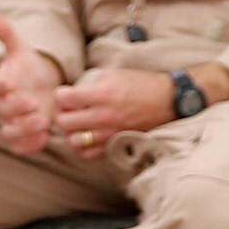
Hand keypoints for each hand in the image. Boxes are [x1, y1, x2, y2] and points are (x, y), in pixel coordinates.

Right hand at [0, 15, 62, 159]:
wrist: (42, 84)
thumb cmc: (29, 67)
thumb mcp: (21, 48)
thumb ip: (7, 33)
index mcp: (1, 83)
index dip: (1, 86)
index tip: (12, 84)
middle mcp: (3, 104)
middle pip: (2, 111)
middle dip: (17, 110)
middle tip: (35, 104)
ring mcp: (12, 121)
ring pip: (9, 133)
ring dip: (24, 130)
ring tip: (44, 122)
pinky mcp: (23, 135)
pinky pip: (20, 147)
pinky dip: (30, 146)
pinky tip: (45, 138)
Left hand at [48, 68, 176, 154]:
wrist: (166, 101)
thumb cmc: (141, 84)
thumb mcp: (114, 74)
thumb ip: (90, 84)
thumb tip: (72, 92)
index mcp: (102, 94)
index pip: (64, 99)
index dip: (61, 95)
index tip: (66, 94)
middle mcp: (103, 116)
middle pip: (63, 122)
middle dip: (62, 114)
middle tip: (69, 110)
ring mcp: (109, 133)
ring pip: (73, 141)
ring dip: (72, 132)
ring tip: (78, 124)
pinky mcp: (115, 145)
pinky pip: (88, 154)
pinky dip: (84, 147)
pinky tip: (89, 136)